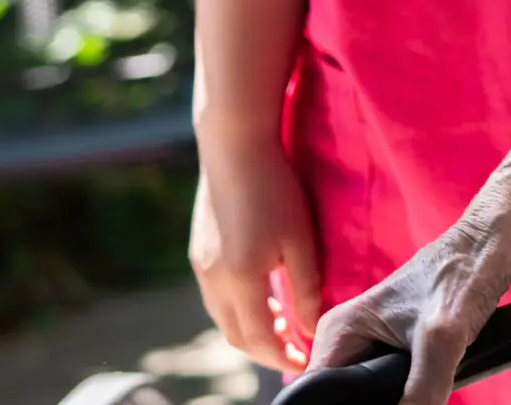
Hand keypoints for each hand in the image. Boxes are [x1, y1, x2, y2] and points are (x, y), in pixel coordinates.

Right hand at [190, 140, 322, 372]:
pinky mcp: (199, 252)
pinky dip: (240, 309)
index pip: (259, 339)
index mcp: (240, 282)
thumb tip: (311, 328)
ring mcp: (201, 267)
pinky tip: (263, 297)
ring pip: (223, 317)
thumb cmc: (276, 189)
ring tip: (283, 327)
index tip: (306, 364)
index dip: (282, 357)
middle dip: (265, 350)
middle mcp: (213, 281)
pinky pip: (217, 297)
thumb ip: (305, 289)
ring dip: (251, 330)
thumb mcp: (301, 241)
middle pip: (236, 335)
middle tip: (295, 352)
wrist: (234, 147)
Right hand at [308, 215, 510, 404]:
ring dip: (395, 398)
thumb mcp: (442, 338)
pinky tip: (428, 391)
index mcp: (339, 331)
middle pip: (345, 394)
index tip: (385, 402)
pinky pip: (393, 384)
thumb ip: (421, 390)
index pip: (318, 391)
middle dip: (371, 401)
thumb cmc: (464, 275)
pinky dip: (410, 393)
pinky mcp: (397, 346)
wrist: (493, 245)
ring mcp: (372, 342)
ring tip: (423, 392)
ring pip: (371, 391)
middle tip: (413, 396)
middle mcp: (348, 338)